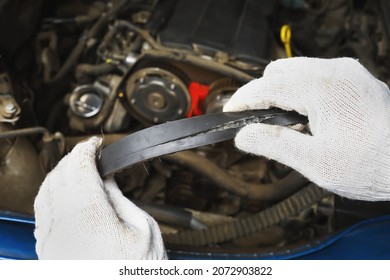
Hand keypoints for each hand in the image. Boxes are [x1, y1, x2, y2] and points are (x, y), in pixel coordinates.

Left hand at [34, 137, 166, 258]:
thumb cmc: (137, 273)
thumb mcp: (143, 229)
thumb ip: (120, 199)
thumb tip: (107, 179)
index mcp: (91, 216)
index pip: (79, 166)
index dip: (87, 148)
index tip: (96, 143)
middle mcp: (63, 225)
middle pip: (59, 175)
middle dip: (74, 157)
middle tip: (90, 153)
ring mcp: (50, 239)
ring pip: (45, 191)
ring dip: (60, 173)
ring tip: (77, 168)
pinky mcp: (46, 251)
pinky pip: (41, 211)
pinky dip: (51, 193)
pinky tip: (64, 193)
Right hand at [224, 57, 389, 200]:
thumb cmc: (374, 166)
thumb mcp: (315, 162)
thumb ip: (274, 145)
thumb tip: (243, 136)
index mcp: (324, 89)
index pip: (268, 86)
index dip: (243, 100)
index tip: (231, 113)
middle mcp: (336, 72)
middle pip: (279, 72)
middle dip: (261, 94)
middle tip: (256, 123)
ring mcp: (347, 72)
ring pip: (295, 70)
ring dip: (280, 92)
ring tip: (283, 124)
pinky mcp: (354, 79)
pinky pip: (314, 75)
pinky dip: (299, 91)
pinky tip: (305, 116)